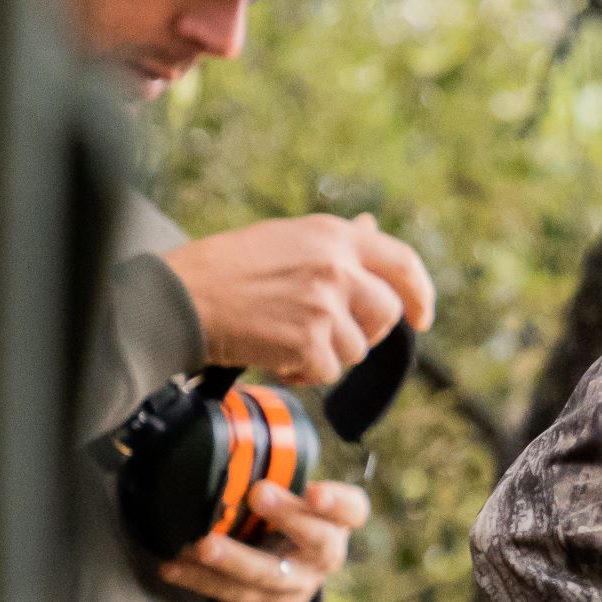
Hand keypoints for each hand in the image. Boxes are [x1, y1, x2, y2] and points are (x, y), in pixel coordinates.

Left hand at [158, 481, 368, 601]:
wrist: (279, 594)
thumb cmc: (281, 531)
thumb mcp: (292, 505)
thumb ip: (277, 477)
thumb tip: (231, 421)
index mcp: (334, 522)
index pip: (353, 510)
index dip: (339, 502)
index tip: (314, 490)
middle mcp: (322, 555)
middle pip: (318, 540)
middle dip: (289, 517)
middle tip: (258, 494)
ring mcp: (294, 584)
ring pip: (269, 574)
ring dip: (235, 558)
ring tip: (204, 545)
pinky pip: (230, 594)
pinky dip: (198, 579)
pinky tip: (173, 566)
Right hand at [162, 213, 434, 384]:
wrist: (179, 298)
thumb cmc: (226, 269)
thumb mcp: (286, 237)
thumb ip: (334, 242)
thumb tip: (373, 227)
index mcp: (334, 235)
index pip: (402, 262)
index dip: (419, 293)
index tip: (421, 317)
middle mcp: (337, 266)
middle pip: (386, 314)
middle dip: (365, 334)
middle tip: (327, 337)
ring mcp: (326, 304)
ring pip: (357, 349)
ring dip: (326, 355)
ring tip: (285, 339)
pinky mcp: (310, 341)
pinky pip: (328, 372)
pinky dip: (303, 374)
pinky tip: (275, 357)